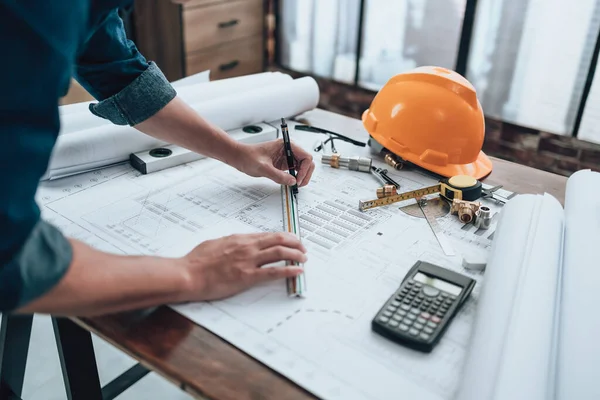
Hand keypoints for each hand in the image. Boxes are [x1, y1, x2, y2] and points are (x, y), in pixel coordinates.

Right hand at [181, 232, 305, 300]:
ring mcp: (248, 261)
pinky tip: (298, 271)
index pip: (267, 235)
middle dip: (295, 243)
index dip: (283, 237)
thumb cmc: (196, 261)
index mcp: (239, 238)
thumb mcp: (215, 244)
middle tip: (303, 247)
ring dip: (296, 255)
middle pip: (278, 240)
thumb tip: (236, 243)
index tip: (291, 240)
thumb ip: (229, 243)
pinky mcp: (247, 277)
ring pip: (279, 253)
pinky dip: (289, 270)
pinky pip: (273, 272)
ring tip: (304, 258)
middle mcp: (247, 247)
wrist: (188, 274)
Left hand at [234, 140, 314, 186]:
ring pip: (302, 167)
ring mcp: (286, 157)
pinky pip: (294, 171)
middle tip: (298, 184)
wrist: (239, 157)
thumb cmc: (248, 156)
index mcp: (285, 145)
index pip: (305, 156)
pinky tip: (290, 183)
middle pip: (307, 162)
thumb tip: (292, 181)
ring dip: (301, 177)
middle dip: (305, 174)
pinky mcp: (283, 164)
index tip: (298, 179)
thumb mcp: (262, 167)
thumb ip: (278, 175)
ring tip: (295, 185)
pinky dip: (295, 178)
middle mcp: (288, 150)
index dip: (304, 169)